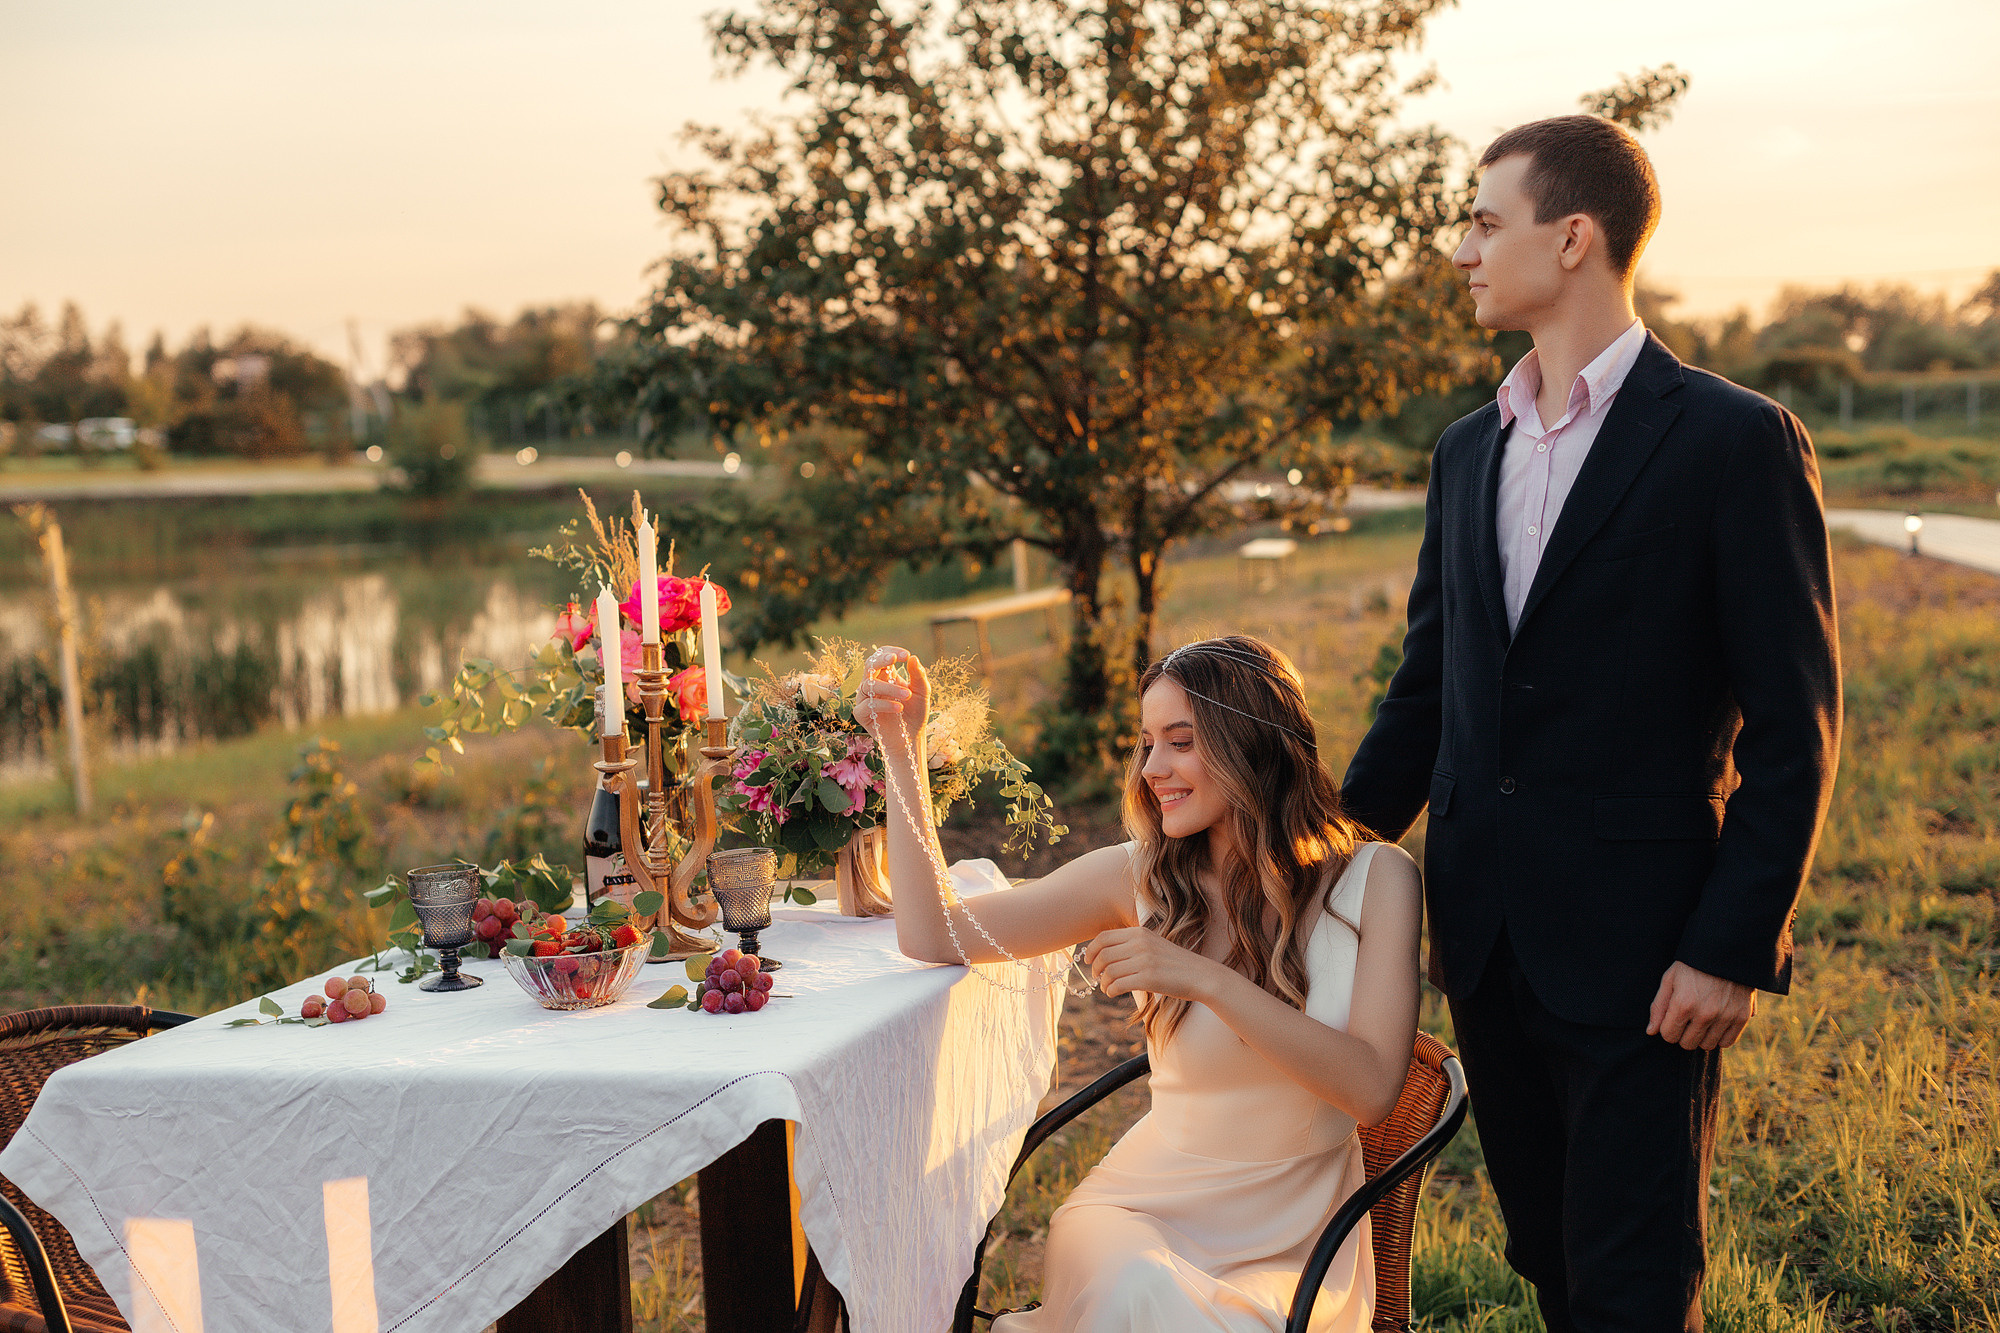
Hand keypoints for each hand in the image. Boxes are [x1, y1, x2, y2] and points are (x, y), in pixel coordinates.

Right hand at [854, 646, 930, 751]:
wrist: (911, 738)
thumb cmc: (916, 713)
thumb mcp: (922, 692)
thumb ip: (918, 675)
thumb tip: (913, 657)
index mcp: (887, 675)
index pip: (882, 656)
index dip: (891, 652)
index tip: (906, 655)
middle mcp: (873, 684)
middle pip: (869, 665)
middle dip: (881, 660)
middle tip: (894, 660)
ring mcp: (865, 698)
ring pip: (869, 684)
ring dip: (890, 688)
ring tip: (908, 695)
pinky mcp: (861, 714)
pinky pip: (868, 705)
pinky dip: (884, 704)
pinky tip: (899, 708)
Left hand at [1083, 927, 1224, 1002]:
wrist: (1201, 976)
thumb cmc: (1175, 964)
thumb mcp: (1154, 944)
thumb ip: (1133, 945)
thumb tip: (1105, 954)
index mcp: (1140, 933)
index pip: (1104, 937)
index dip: (1091, 949)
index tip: (1088, 960)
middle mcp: (1140, 943)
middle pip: (1103, 954)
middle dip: (1095, 968)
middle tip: (1097, 977)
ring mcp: (1144, 961)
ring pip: (1108, 971)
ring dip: (1103, 982)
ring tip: (1107, 988)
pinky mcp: (1148, 979)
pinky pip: (1117, 984)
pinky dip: (1110, 990)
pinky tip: (1113, 993)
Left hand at [1646, 961, 1756, 1050]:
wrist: (1725, 952)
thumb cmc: (1692, 965)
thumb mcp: (1670, 980)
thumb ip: (1659, 1007)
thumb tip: (1651, 1032)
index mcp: (1683, 1004)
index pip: (1668, 1036)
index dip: (1667, 1028)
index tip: (1672, 1018)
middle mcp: (1705, 1014)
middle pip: (1687, 1043)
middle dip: (1683, 1033)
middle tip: (1687, 1018)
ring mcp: (1725, 1017)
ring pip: (1707, 1045)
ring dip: (1701, 1036)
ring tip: (1701, 1020)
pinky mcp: (1741, 1017)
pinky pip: (1727, 1042)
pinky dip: (1720, 1037)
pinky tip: (1715, 1024)